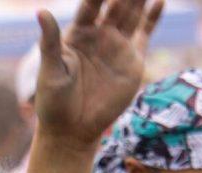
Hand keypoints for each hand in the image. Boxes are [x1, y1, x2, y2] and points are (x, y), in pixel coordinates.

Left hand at [33, 0, 163, 148]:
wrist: (72, 130)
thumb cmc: (54, 102)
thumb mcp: (50, 70)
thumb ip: (50, 40)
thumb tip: (41, 11)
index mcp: (77, 34)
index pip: (90, 5)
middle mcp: (98, 36)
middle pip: (114, 5)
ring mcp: (117, 47)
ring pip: (131, 14)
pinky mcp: (132, 61)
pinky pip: (144, 34)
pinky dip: (152, 17)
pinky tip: (159, 1)